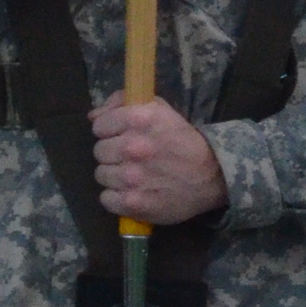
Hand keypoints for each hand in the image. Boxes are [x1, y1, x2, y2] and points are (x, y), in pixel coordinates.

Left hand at [91, 93, 227, 225]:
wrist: (213, 176)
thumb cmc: (184, 141)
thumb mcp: (160, 111)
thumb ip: (123, 104)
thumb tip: (93, 116)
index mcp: (140, 119)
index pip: (99, 126)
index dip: (109, 131)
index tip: (121, 136)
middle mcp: (133, 147)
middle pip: (99, 151)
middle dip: (113, 153)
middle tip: (131, 157)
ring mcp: (131, 177)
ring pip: (101, 174)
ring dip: (115, 175)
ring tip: (134, 175)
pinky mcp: (132, 203)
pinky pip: (106, 198)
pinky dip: (117, 197)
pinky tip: (133, 192)